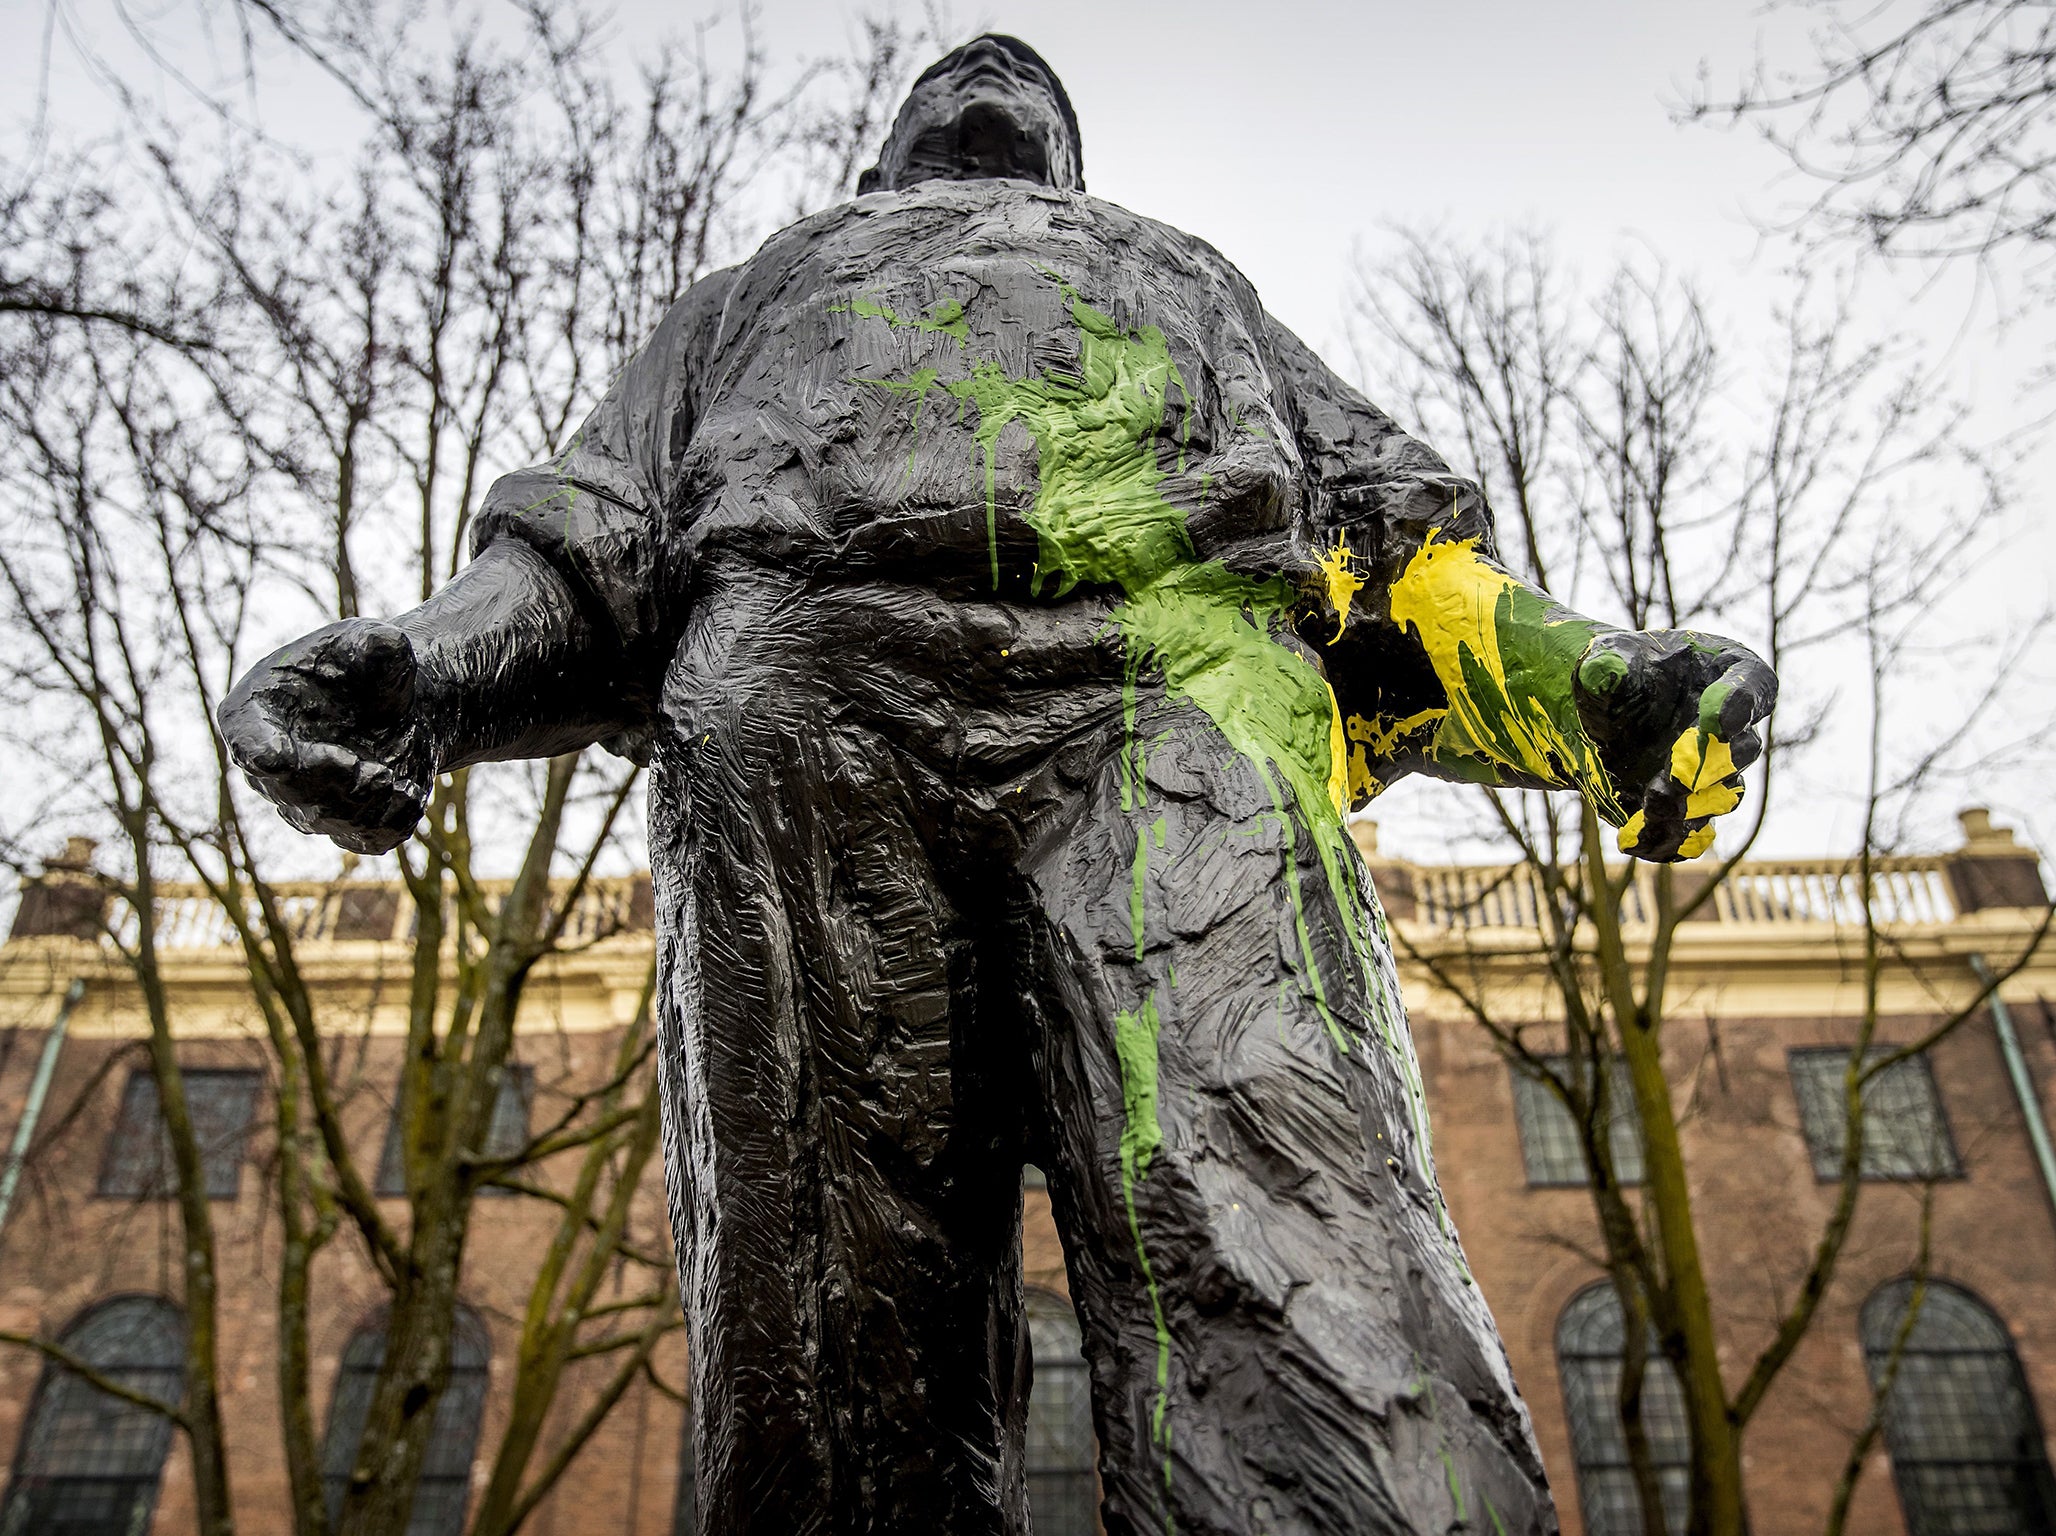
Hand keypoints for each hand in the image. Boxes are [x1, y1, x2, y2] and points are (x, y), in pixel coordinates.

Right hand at [217, 620, 434, 854]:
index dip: (258, 751)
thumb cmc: (370, 665)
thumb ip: (373, 641)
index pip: (247, 740)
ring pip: (330, 821)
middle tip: (374, 768)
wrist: (407, 704)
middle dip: (336, 781)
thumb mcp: (371, 640)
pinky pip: (368, 838)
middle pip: (291, 791)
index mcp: (257, 712)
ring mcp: (305, 802)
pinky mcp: (347, 824)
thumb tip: (383, 644)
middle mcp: (270, 767)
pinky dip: (395, 820)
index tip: (277, 757)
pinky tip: (410, 791)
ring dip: (370, 802)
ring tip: (394, 775)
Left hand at [1572, 630, 1775, 862]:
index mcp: (1727, 673)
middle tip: (1675, 776)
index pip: (1755, 684)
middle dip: (1710, 766)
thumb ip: (1609, 663)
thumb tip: (1603, 670)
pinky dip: (1666, 842)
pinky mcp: (1685, 806)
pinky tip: (1635, 840)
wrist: (1593, 716)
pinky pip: (1690, 834)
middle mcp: (1732, 727)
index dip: (1742, 704)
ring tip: (1650, 807)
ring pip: (1721, 798)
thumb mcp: (1608, 658)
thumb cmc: (1615, 672)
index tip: (1720, 721)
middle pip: (1743, 751)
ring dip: (1690, 808)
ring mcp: (1713, 772)